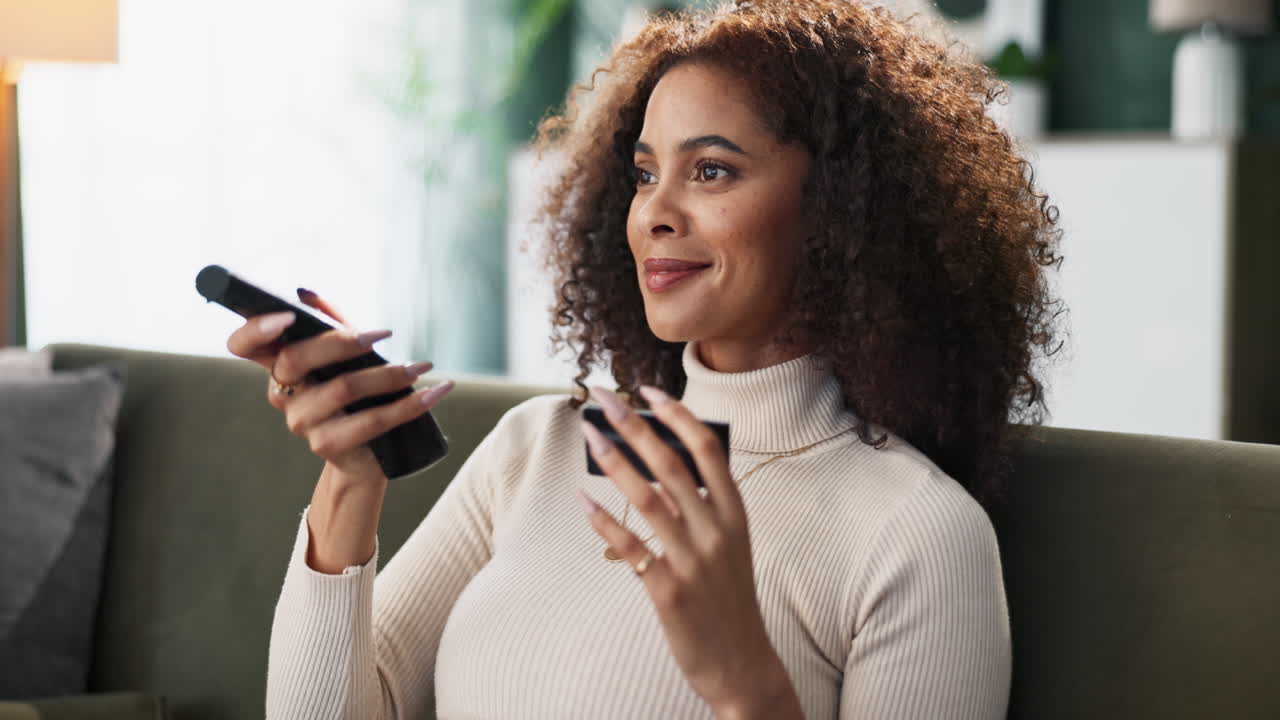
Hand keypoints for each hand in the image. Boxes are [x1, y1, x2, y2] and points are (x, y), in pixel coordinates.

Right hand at [224, 289, 453, 482]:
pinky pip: (371, 421)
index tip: (286, 317)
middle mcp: (283, 393)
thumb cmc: (357, 395)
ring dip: (388, 374)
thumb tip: (309, 294)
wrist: (367, 455)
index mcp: (279, 365)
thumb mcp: (346, 356)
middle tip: (383, 335)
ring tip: (420, 367)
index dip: (255, 329)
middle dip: (341, 341)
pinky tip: (436, 391)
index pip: (243, 345)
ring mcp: (302, 422)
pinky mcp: (327, 445)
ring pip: (341, 388)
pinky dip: (409, 404)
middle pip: (296, 359)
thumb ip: (330, 323)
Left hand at [576, 385, 802, 718]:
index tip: (647, 390)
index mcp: (736, 514)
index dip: (677, 415)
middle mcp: (717, 532)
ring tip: (589, 437)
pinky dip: (604, 521)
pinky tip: (583, 500)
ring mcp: (694, 562)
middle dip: (634, 425)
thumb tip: (658, 456)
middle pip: (672, 465)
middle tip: (603, 396)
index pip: (709, 449)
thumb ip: (701, 504)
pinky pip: (630, 548)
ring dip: (614, 463)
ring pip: (648, 499)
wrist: (741, 662)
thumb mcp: (729, 543)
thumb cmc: (727, 595)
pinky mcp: (668, 591)